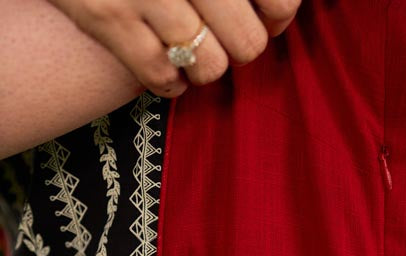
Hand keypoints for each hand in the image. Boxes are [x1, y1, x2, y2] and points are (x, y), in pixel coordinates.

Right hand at [48, 0, 302, 98]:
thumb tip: (282, 11)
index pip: (279, 2)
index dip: (277, 16)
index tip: (265, 16)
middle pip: (248, 44)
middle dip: (238, 45)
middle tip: (219, 32)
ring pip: (210, 66)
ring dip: (204, 67)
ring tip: (189, 48)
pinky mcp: (107, 16)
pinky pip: (163, 77)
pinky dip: (169, 82)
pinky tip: (165, 65)